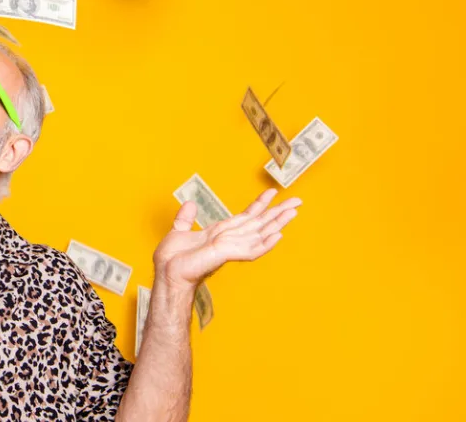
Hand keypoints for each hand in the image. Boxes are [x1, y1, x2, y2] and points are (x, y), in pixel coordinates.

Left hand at [153, 189, 300, 290]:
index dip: (259, 204)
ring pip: (259, 233)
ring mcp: (229, 247)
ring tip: (294, 212)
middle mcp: (229, 239)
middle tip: (298, 201)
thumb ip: (185, 218)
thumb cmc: (172, 259)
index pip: (245, 216)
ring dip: (278, 223)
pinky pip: (250, 249)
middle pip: (259, 223)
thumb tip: (190, 203)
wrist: (167, 273)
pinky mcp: (225, 254)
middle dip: (278, 212)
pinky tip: (279, 235)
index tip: (272, 191)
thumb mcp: (178, 232)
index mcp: (221, 233)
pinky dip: (265, 243)